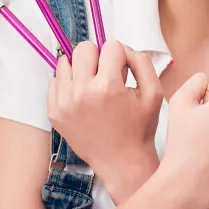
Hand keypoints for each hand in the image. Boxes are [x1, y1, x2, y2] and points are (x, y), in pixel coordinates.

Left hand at [47, 40, 161, 195]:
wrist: (121, 162)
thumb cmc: (139, 128)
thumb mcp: (154, 93)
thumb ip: (141, 61)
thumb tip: (122, 48)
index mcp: (108, 87)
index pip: (111, 46)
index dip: (120, 56)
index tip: (122, 72)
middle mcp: (82, 93)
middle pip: (84, 48)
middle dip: (98, 57)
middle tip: (106, 75)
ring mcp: (64, 103)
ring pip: (66, 62)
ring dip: (81, 68)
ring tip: (92, 85)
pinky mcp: (54, 112)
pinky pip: (55, 81)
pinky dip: (68, 84)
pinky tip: (82, 98)